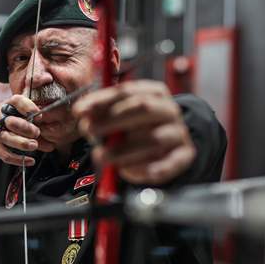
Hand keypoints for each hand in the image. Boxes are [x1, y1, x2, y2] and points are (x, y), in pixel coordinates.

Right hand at [0, 95, 54, 165]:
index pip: (17, 101)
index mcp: (7, 104)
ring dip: (23, 143)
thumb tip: (50, 127)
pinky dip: (19, 159)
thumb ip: (30, 114)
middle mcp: (0, 117)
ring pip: (9, 139)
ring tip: (34, 145)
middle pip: (12, 122)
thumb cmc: (0, 115)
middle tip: (37, 132)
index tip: (39, 114)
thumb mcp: (12, 107)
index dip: (28, 107)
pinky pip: (6, 154)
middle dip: (26, 128)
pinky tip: (31, 160)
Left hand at [73, 80, 195, 185]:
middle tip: (90, 131)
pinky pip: (167, 164)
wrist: (174, 144)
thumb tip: (83, 114)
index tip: (80, 111)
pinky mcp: (184, 156)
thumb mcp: (123, 115)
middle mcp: (169, 110)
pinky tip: (126, 173)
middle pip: (143, 108)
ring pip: (153, 139)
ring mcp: (179, 133)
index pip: (126, 90)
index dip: (101, 100)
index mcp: (154, 92)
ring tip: (101, 157)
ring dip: (123, 150)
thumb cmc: (141, 126)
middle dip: (112, 120)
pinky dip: (145, 170)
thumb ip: (104, 113)